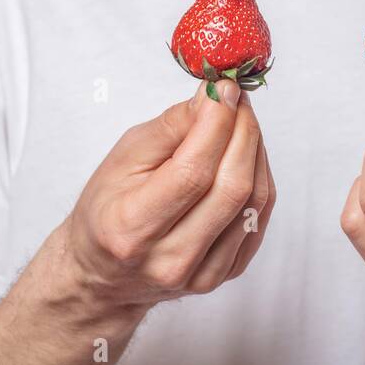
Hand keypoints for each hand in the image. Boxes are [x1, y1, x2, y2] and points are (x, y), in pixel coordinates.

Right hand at [55, 78, 274, 312]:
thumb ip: (171, 126)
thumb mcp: (123, 158)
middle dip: (243, 131)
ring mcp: (202, 275)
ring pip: (254, 201)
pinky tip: (244, 156)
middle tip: (237, 100)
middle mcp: (170, 259)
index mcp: (132, 227)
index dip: (217, 124)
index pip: (192, 172)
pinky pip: (259, 217)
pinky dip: (259, 177)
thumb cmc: (108, 209)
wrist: (105, 274)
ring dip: (255, 151)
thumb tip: (215, 98)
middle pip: (231, 187)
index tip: (223, 89)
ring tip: (241, 123)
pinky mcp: (227, 275)